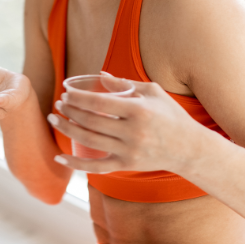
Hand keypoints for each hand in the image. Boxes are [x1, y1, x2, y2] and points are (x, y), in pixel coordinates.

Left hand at [48, 73, 212, 173]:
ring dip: (68, 129)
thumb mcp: (153, 92)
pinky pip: (95, 167)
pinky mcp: (126, 166)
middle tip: (58, 104)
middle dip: (70, 111)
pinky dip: (75, 165)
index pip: (99, 102)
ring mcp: (129, 151)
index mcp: (138, 110)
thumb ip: (125, 84)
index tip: (66, 93)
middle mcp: (133, 132)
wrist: (189, 148)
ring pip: (89, 141)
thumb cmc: (171, 115)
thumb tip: (99, 76)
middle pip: (91, 121)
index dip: (78, 98)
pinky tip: (59, 158)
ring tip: (55, 119)